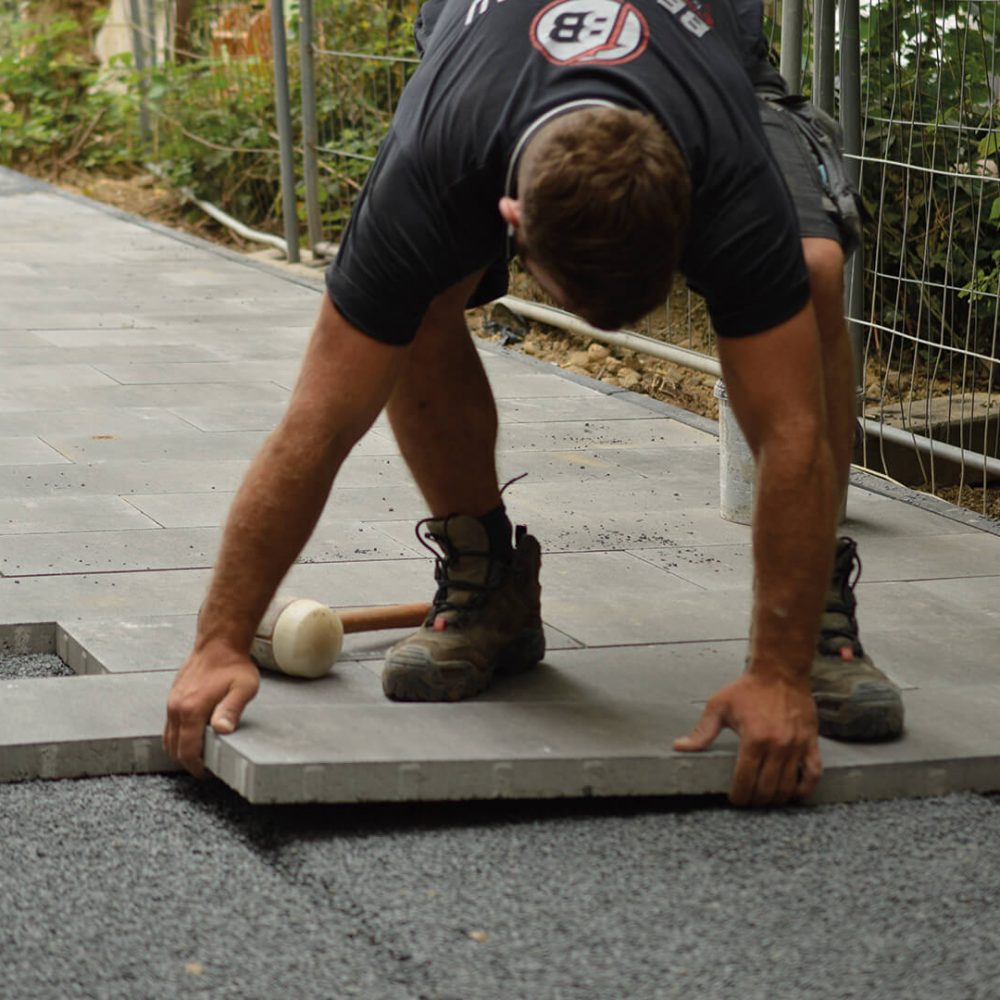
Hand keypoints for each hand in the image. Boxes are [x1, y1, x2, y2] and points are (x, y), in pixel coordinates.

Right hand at [163, 643, 259, 778]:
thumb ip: (232, 710)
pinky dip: (177, 738)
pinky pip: (169, 727)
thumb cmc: (234, 666)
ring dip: (180, 751)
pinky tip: (194, 737)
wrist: (219, 644)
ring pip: (168, 739)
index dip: (196, 767)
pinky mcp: (172, 699)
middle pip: (174, 749)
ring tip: (201, 755)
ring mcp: (172, 703)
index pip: (187, 750)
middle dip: (188, 762)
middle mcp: (176, 709)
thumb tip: (223, 731)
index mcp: (192, 710)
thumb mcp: (242, 688)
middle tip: (206, 768)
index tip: (208, 773)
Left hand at [674, 672, 821, 806]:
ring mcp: (796, 746)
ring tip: (765, 799)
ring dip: (775, 799)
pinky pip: (813, 774)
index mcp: (754, 738)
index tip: (734, 799)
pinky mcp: (811, 743)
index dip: (738, 795)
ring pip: (788, 786)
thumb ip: (702, 731)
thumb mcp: (718, 706)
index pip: (745, 780)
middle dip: (755, 801)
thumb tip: (679, 747)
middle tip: (748, 801)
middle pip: (766, 788)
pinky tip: (794, 793)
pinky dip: (804, 788)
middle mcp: (777, 746)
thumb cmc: (747, 689)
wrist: (780, 672)